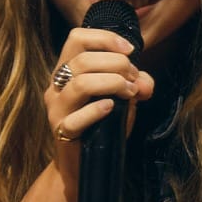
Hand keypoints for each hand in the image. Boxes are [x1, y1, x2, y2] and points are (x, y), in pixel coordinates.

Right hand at [44, 28, 153, 195]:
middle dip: (117, 64)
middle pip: (83, 59)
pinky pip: (77, 117)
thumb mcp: (122, 99)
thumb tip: (144, 82)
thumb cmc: (102, 125)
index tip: (130, 50)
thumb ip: (136, 84)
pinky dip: (97, 110)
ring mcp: (57, 108)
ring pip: (81, 82)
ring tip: (130, 93)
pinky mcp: (62, 130)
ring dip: (112, 83)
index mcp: (67, 70)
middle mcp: (57, 85)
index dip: (105, 38)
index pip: (77, 38)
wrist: (85, 163)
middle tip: (134, 80)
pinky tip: (112, 108)